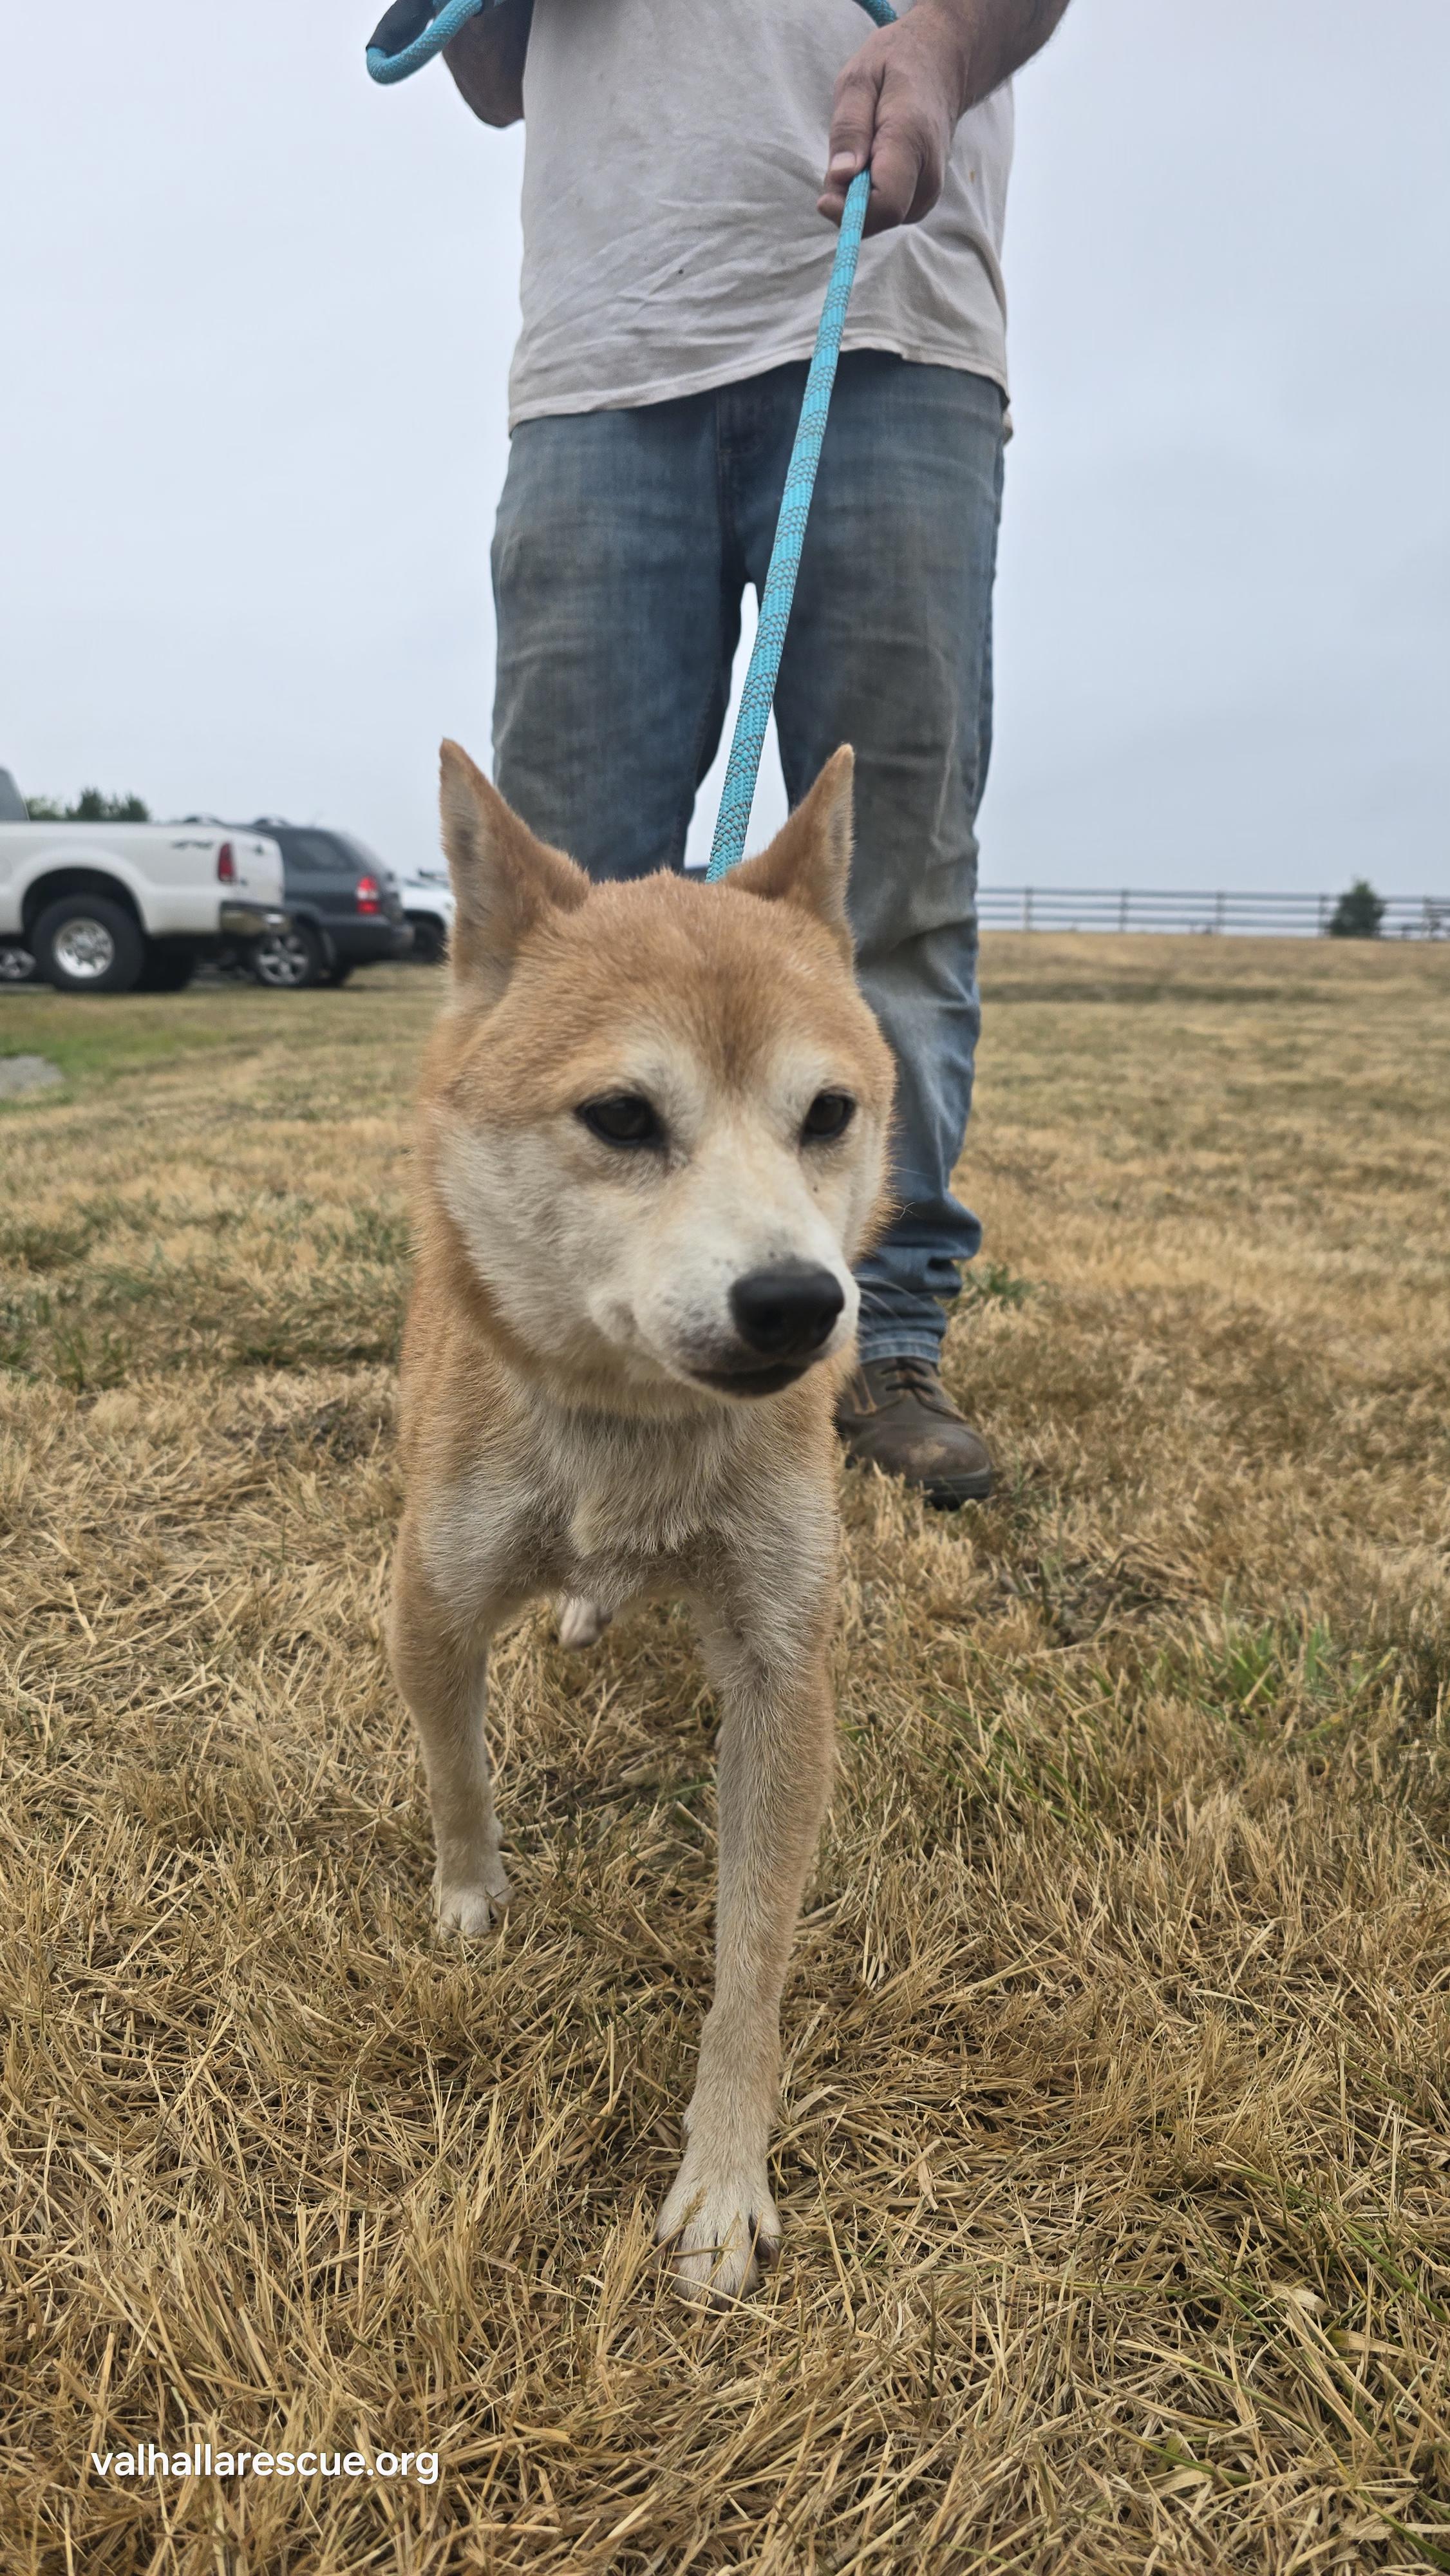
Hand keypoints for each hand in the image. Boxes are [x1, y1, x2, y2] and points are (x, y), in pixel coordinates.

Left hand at [817, 1, 972, 234]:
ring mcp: (929, 190)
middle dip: (848, 200)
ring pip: (879, 218)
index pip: (885, 203)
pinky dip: (869, 193)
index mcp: (911, 140)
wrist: (942, 63)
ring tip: (864, 147)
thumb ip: (849, 127)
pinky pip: (885, 210)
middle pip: (879, 217)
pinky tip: (873, 159)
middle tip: (844, 155)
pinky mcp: (923, 198)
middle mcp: (928, 174)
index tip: (823, 199)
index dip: (850, 212)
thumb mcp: (859, 79)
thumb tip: (841, 177)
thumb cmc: (896, 65)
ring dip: (857, 195)